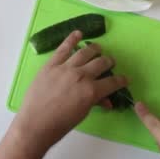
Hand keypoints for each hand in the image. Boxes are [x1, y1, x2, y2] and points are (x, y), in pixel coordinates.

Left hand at [0, 31, 127, 158]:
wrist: (34, 123)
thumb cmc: (60, 124)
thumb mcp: (82, 114)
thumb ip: (95, 102)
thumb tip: (106, 100)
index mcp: (91, 91)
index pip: (112, 83)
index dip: (121, 80)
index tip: (125, 78)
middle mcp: (81, 75)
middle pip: (100, 63)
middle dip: (108, 62)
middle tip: (110, 62)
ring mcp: (65, 68)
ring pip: (84, 53)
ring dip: (94, 49)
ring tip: (98, 48)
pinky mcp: (51, 65)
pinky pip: (63, 49)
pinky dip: (71, 39)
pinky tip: (78, 34)